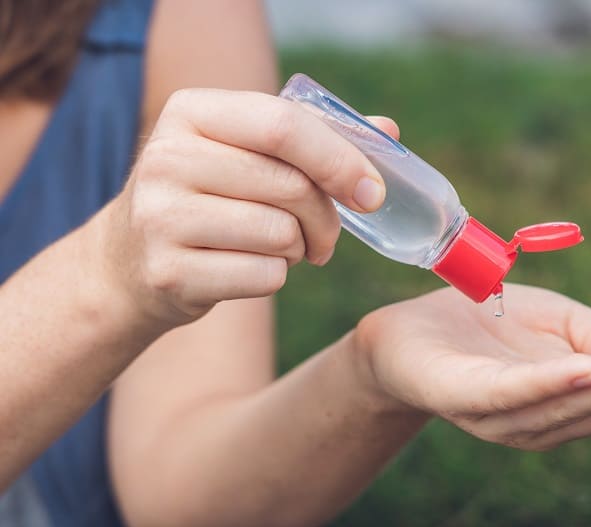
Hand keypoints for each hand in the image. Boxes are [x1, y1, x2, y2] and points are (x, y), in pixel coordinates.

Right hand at [95, 88, 398, 324]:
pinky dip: (276, 277)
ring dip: (301, 249)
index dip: (341, 159)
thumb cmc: (209, 199)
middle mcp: (166, 157)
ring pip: (281, 234)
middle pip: (291, 185)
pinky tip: (252, 268)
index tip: (373, 192)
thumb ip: (314, 138)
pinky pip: (265, 275)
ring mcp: (160, 217)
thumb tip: (388, 131)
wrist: (128, 264)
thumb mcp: (245, 154)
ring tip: (282, 248)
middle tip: (327, 236)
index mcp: (191, 112)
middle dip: (328, 218)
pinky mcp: (167, 272)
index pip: (284, 124)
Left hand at [354, 284, 590, 450]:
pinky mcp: (463, 397)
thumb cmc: (488, 324)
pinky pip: (509, 393)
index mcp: (567, 401)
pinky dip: (548, 384)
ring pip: (564, 406)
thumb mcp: (560, 323)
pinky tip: (584, 370)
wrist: (406, 330)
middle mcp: (540, 419)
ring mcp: (501, 415)